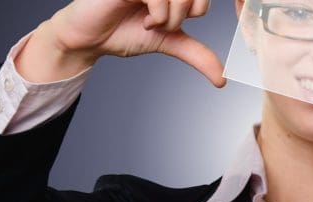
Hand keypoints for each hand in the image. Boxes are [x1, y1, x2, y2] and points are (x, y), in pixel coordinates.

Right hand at [16, 0, 224, 86]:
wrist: (89, 39)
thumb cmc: (124, 31)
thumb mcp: (168, 42)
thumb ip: (196, 54)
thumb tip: (222, 79)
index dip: (198, 10)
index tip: (173, 22)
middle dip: (184, 15)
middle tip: (162, 25)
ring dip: (171, 16)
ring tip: (151, 23)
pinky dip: (159, 13)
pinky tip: (144, 19)